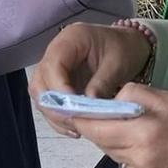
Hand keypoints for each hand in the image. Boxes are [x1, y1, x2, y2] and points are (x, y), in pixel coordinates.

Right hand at [30, 24, 151, 132]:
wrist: (127, 46)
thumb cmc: (123, 49)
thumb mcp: (118, 64)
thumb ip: (102, 83)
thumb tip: (88, 105)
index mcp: (70, 39)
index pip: (52, 65)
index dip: (59, 89)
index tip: (74, 107)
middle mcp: (55, 52)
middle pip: (40, 83)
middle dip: (54, 107)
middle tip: (74, 122)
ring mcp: (54, 68)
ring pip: (41, 96)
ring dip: (55, 115)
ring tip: (76, 128)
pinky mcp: (57, 82)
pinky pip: (50, 102)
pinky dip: (59, 117)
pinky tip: (75, 127)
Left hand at [69, 85, 167, 167]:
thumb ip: (136, 95)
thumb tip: (110, 99)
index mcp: (143, 134)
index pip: (95, 128)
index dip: (81, 119)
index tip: (72, 111)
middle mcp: (139, 162)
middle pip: (105, 145)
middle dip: (107, 130)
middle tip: (125, 118)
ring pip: (119, 159)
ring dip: (125, 147)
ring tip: (152, 136)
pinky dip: (140, 164)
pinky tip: (163, 155)